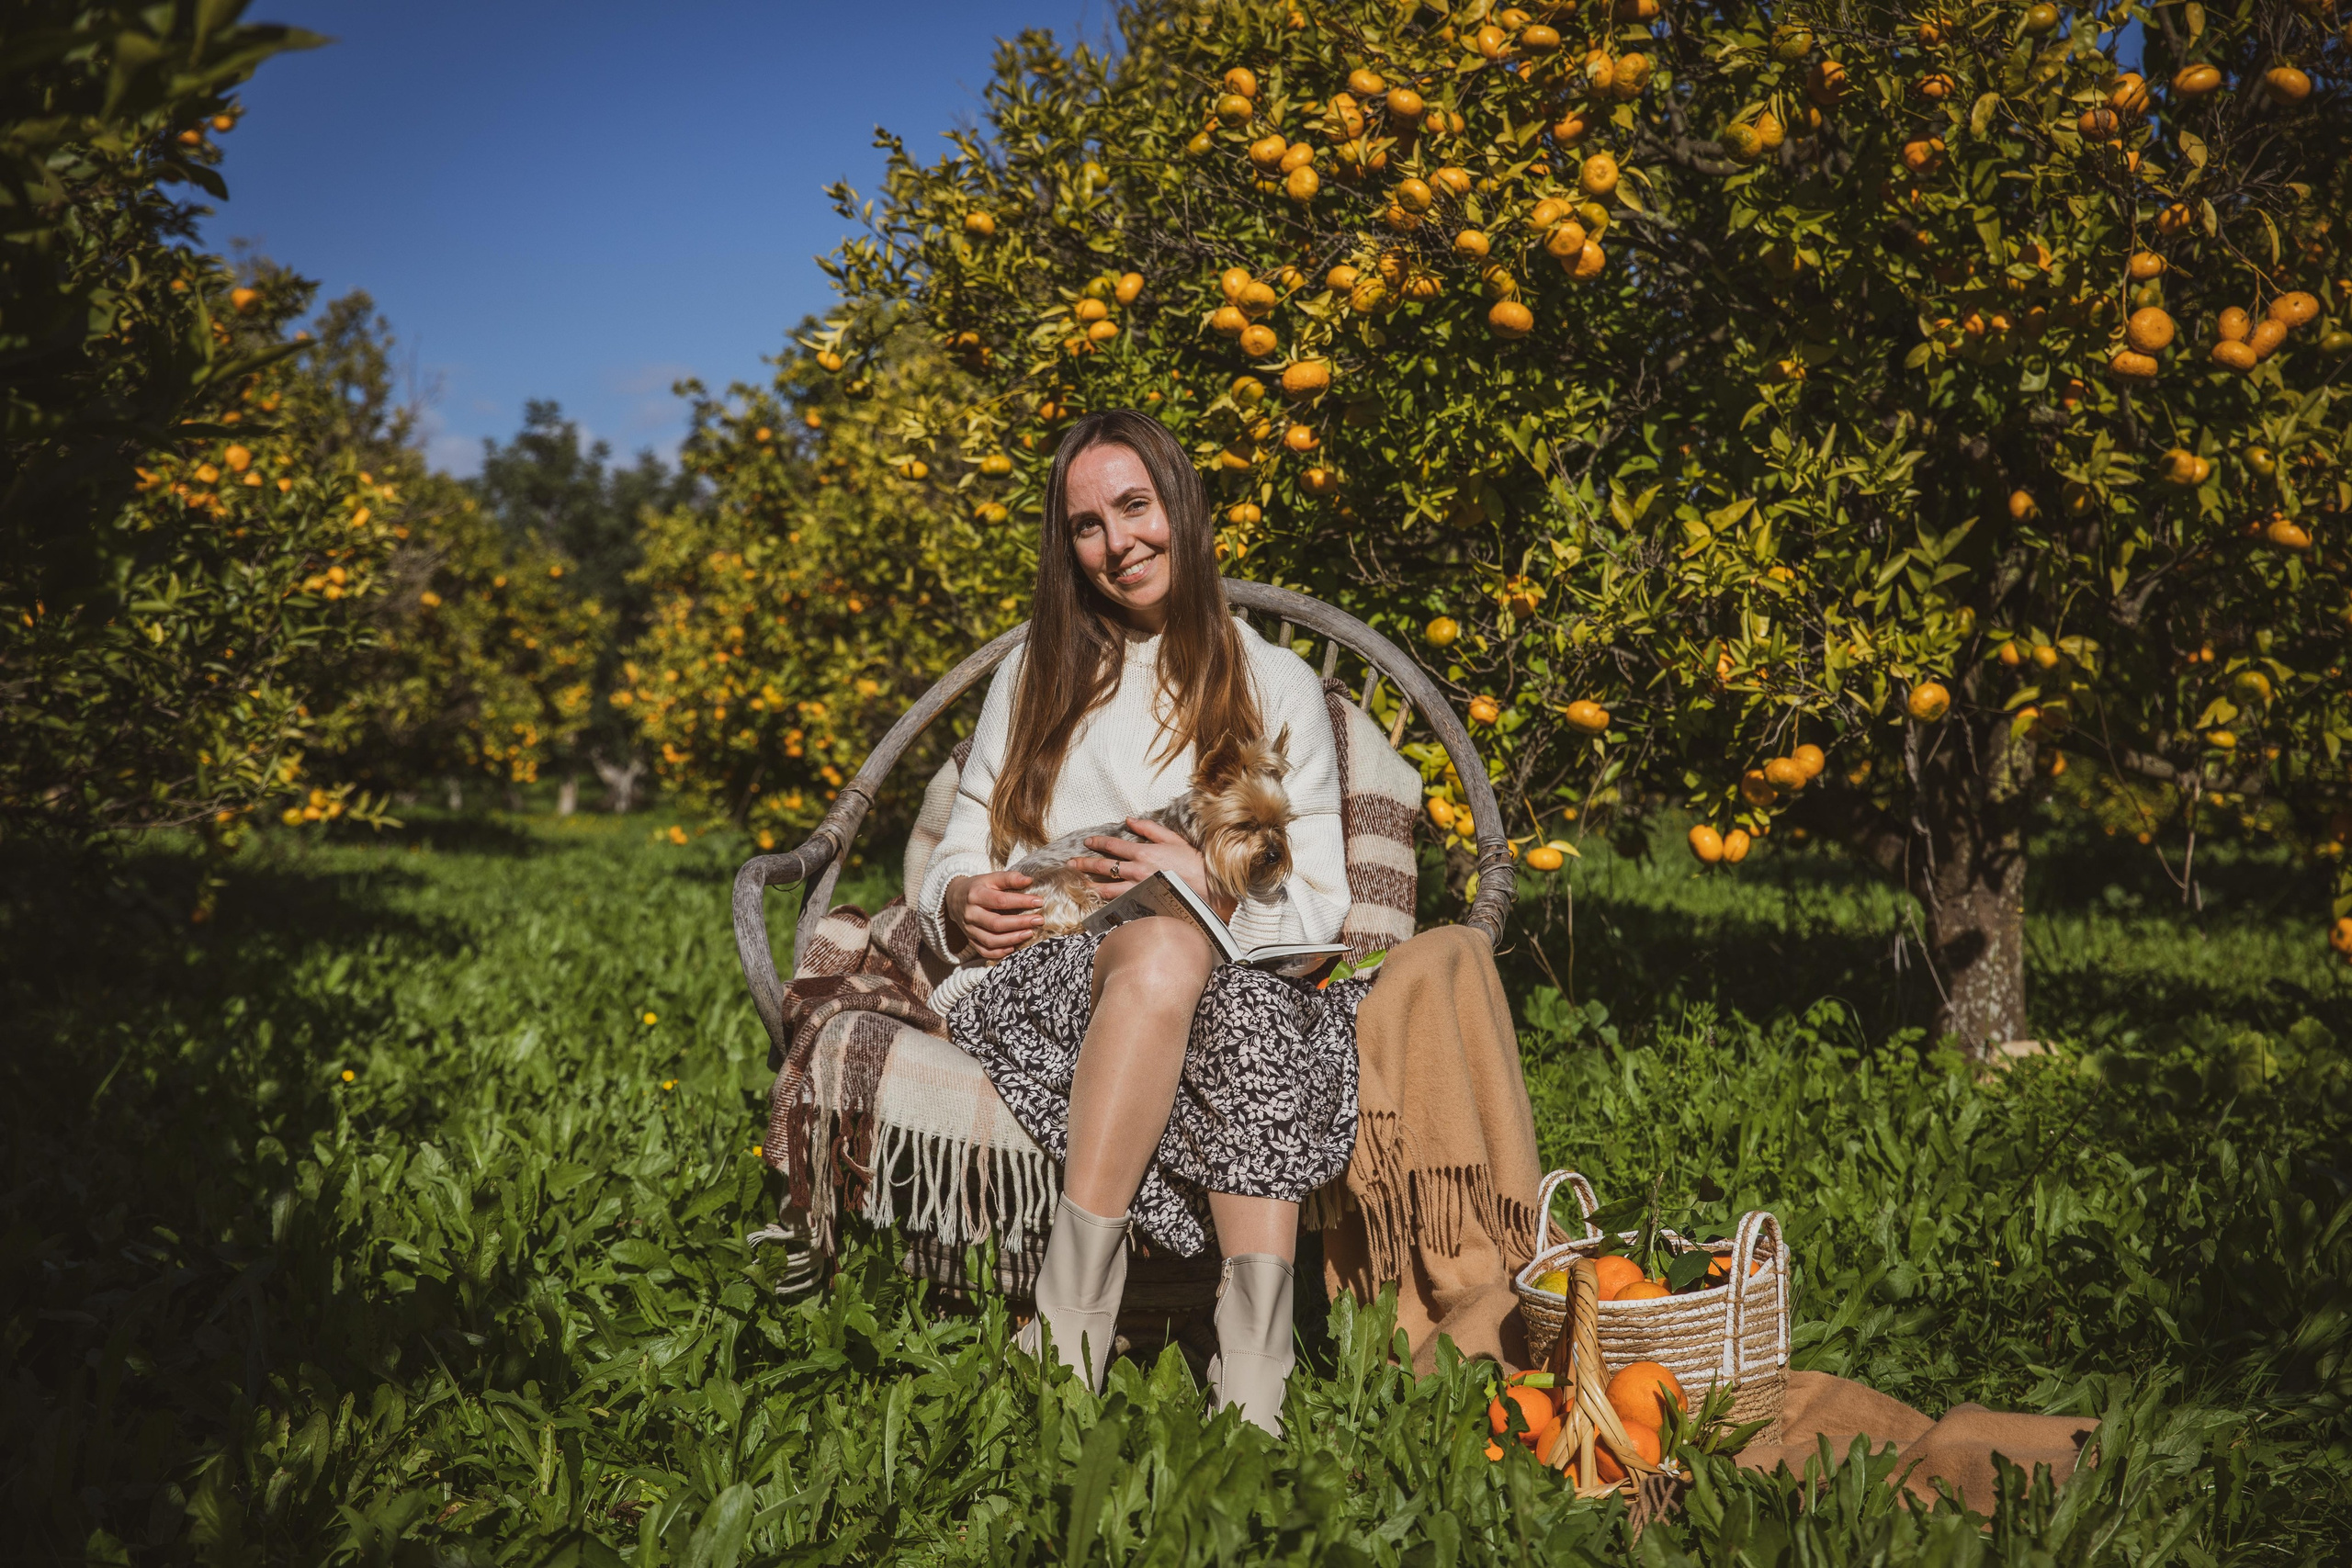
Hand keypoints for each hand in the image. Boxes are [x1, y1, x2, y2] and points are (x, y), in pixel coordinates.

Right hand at [945, 870, 1042, 960]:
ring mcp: (969, 929)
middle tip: (1038, 920)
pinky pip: (984, 951)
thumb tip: (1028, 881)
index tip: (1039, 902)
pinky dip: (999, 952)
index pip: (1001, 900)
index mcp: (975, 895)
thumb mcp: (990, 878)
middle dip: (1020, 923)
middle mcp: (970, 914)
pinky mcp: (970, 939)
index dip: (1021, 902)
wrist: (953, 898)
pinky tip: (1013, 948)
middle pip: (996, 923)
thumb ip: (1008, 878)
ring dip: (1012, 939)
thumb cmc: (977, 887)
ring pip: (990, 940)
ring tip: (1029, 933)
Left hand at [1075, 819, 1234, 918]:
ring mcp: (1138, 891)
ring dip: (1092, 886)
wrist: (1208, 889)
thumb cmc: (1193, 863)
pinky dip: (1108, 903)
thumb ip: (1149, 829)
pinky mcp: (1142, 905)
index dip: (1098, 843)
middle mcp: (1137, 872)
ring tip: (1081, 885)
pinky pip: (1120, 905)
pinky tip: (1100, 902)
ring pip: (1107, 889)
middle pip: (1104, 867)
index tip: (1087, 842)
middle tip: (1071, 864)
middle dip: (1085, 865)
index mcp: (1143, 853)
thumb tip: (1129, 820)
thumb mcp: (1173, 839)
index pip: (1113, 846)